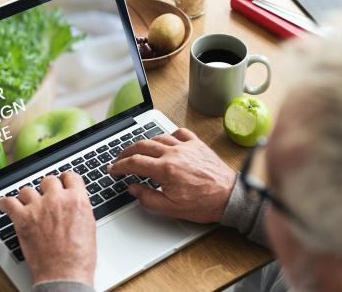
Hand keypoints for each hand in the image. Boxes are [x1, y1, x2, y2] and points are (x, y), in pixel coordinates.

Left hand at [0, 172, 95, 285]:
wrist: (65, 273)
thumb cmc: (79, 256)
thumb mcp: (89, 225)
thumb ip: (79, 208)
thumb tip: (73, 203)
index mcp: (77, 199)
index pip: (70, 176)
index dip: (65, 181)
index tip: (62, 184)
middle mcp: (57, 199)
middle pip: (48, 180)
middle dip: (47, 188)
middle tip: (46, 197)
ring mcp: (39, 207)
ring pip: (28, 189)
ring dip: (28, 197)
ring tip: (28, 204)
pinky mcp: (23, 218)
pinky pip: (9, 202)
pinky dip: (6, 203)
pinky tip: (6, 205)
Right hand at [108, 128, 236, 222]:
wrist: (229, 196)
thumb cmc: (204, 203)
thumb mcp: (170, 208)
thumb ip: (147, 198)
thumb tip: (132, 188)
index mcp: (165, 169)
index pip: (134, 162)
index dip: (119, 166)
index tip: (112, 169)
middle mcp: (174, 153)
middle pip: (142, 146)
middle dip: (126, 152)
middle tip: (119, 159)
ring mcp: (186, 146)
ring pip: (158, 137)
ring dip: (144, 143)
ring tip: (137, 150)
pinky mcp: (197, 144)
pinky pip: (179, 132)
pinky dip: (168, 135)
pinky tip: (165, 141)